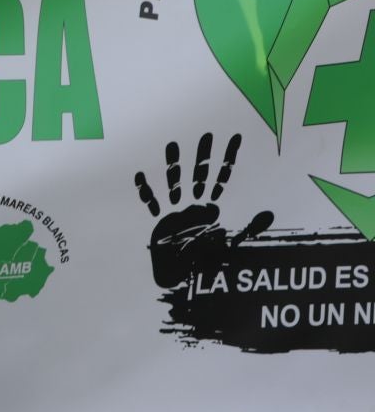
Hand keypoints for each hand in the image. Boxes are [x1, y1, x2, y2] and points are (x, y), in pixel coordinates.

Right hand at [136, 131, 272, 289]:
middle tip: (206, 133)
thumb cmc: (207, 260)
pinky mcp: (158, 219)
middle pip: (199, 173)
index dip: (229, 158)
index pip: (223, 177)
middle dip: (203, 154)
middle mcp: (194, 203)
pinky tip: (141, 175)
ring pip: (175, 180)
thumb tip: (270, 213)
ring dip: (174, 163)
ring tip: (171, 144)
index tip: (234, 138)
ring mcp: (175, 209)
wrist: (185, 278)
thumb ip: (249, 228)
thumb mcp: (231, 241)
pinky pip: (150, 200)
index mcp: (212, 207)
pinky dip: (146, 189)